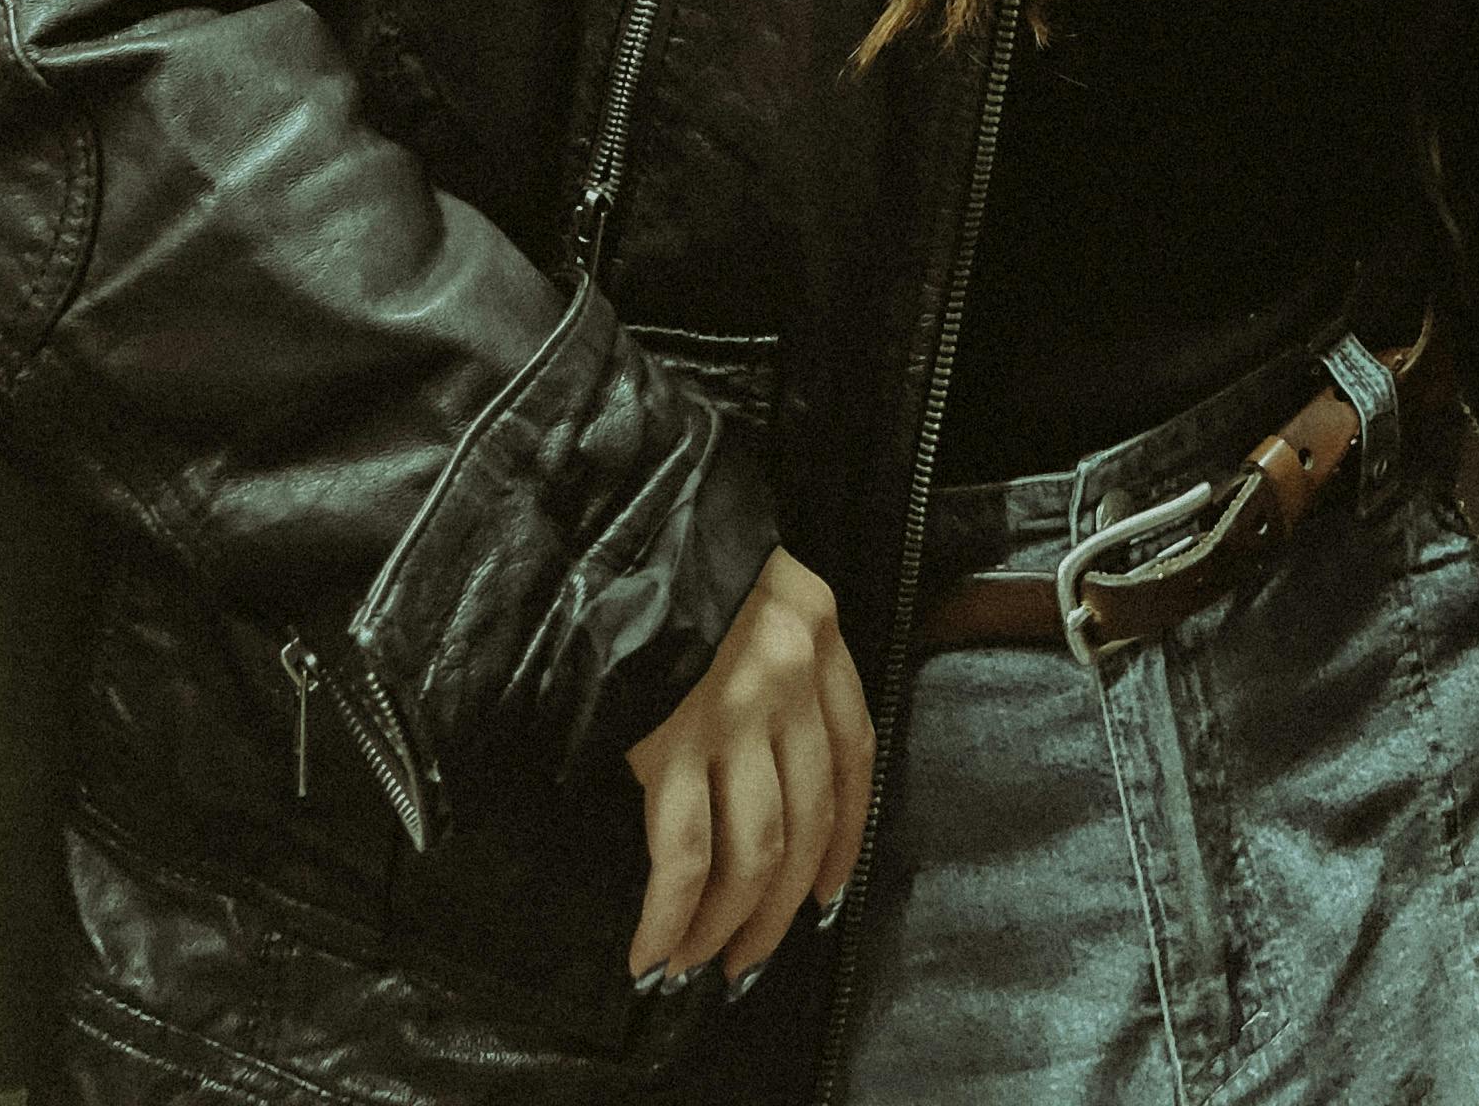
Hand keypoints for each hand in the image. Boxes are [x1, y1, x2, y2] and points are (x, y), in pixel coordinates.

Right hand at [624, 550, 873, 984]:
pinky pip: (681, 853)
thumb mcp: (760, 585)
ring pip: (751, 852)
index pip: (856, 760)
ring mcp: (733, 711)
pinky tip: (653, 953)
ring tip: (697, 966)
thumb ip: (783, 657)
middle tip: (748, 961)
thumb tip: (768, 762)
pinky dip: (670, 916)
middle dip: (778, 911)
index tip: (826, 900)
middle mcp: (790, 679)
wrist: (621, 512)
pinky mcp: (669, 738)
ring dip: (725, 926)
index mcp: (818, 634)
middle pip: (806, 824)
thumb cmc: (679, 553)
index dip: (845, 843)